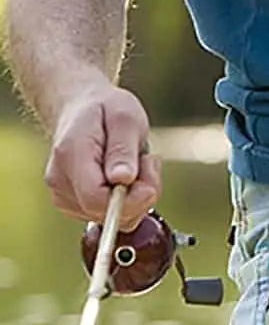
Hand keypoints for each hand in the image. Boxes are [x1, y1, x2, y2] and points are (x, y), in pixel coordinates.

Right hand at [44, 82, 161, 230]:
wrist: (82, 108)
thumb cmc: (105, 109)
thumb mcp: (124, 117)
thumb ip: (123, 149)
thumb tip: (123, 180)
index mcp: (71, 155)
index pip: (94, 197)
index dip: (128, 200)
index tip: (151, 184)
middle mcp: (61, 181)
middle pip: (101, 211)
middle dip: (137, 194)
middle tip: (148, 162)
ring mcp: (64, 195)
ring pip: (107, 216)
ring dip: (133, 195)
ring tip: (137, 162)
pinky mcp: (73, 203)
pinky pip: (106, 213)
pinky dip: (125, 199)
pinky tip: (127, 175)